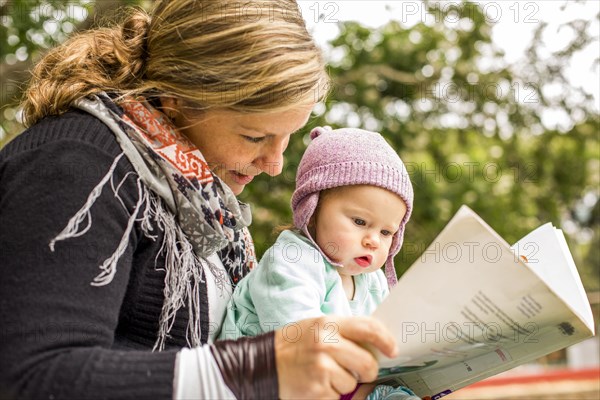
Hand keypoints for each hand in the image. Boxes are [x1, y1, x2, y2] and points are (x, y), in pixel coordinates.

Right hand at [274, 315, 397, 398]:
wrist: (263, 364)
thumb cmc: (293, 346)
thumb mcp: (317, 327)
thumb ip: (344, 332)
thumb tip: (375, 343)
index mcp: (328, 324)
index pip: (368, 328)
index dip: (386, 340)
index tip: (393, 350)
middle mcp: (326, 343)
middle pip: (368, 363)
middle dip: (366, 371)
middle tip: (356, 370)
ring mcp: (322, 368)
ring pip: (353, 382)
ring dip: (344, 383)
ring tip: (324, 374)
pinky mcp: (318, 390)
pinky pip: (339, 396)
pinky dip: (331, 394)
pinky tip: (317, 384)